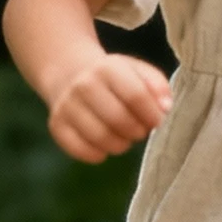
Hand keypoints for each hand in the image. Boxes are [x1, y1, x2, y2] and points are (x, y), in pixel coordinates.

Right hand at [47, 52, 171, 163]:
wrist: (71, 75)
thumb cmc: (115, 79)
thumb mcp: (138, 72)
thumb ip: (157, 86)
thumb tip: (165, 108)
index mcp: (107, 68)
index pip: (135, 95)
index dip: (151, 114)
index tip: (156, 121)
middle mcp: (83, 85)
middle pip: (118, 119)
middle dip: (137, 131)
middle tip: (139, 131)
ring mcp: (66, 106)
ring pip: (101, 138)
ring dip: (120, 144)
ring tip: (124, 137)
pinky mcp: (56, 126)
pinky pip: (82, 151)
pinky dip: (99, 154)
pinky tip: (105, 144)